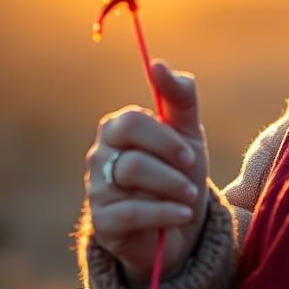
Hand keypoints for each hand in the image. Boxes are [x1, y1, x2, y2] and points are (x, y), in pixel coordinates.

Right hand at [86, 61, 208, 281]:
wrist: (179, 223)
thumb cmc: (180, 169)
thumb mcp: (187, 130)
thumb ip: (179, 95)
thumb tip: (156, 64)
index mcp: (117, 129)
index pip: (132, 123)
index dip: (165, 139)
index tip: (189, 154)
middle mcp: (100, 156)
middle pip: (132, 153)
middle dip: (169, 164)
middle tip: (191, 172)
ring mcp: (97, 190)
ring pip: (132, 179)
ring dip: (172, 188)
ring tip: (189, 196)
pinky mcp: (102, 223)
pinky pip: (132, 213)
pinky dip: (164, 213)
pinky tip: (182, 215)